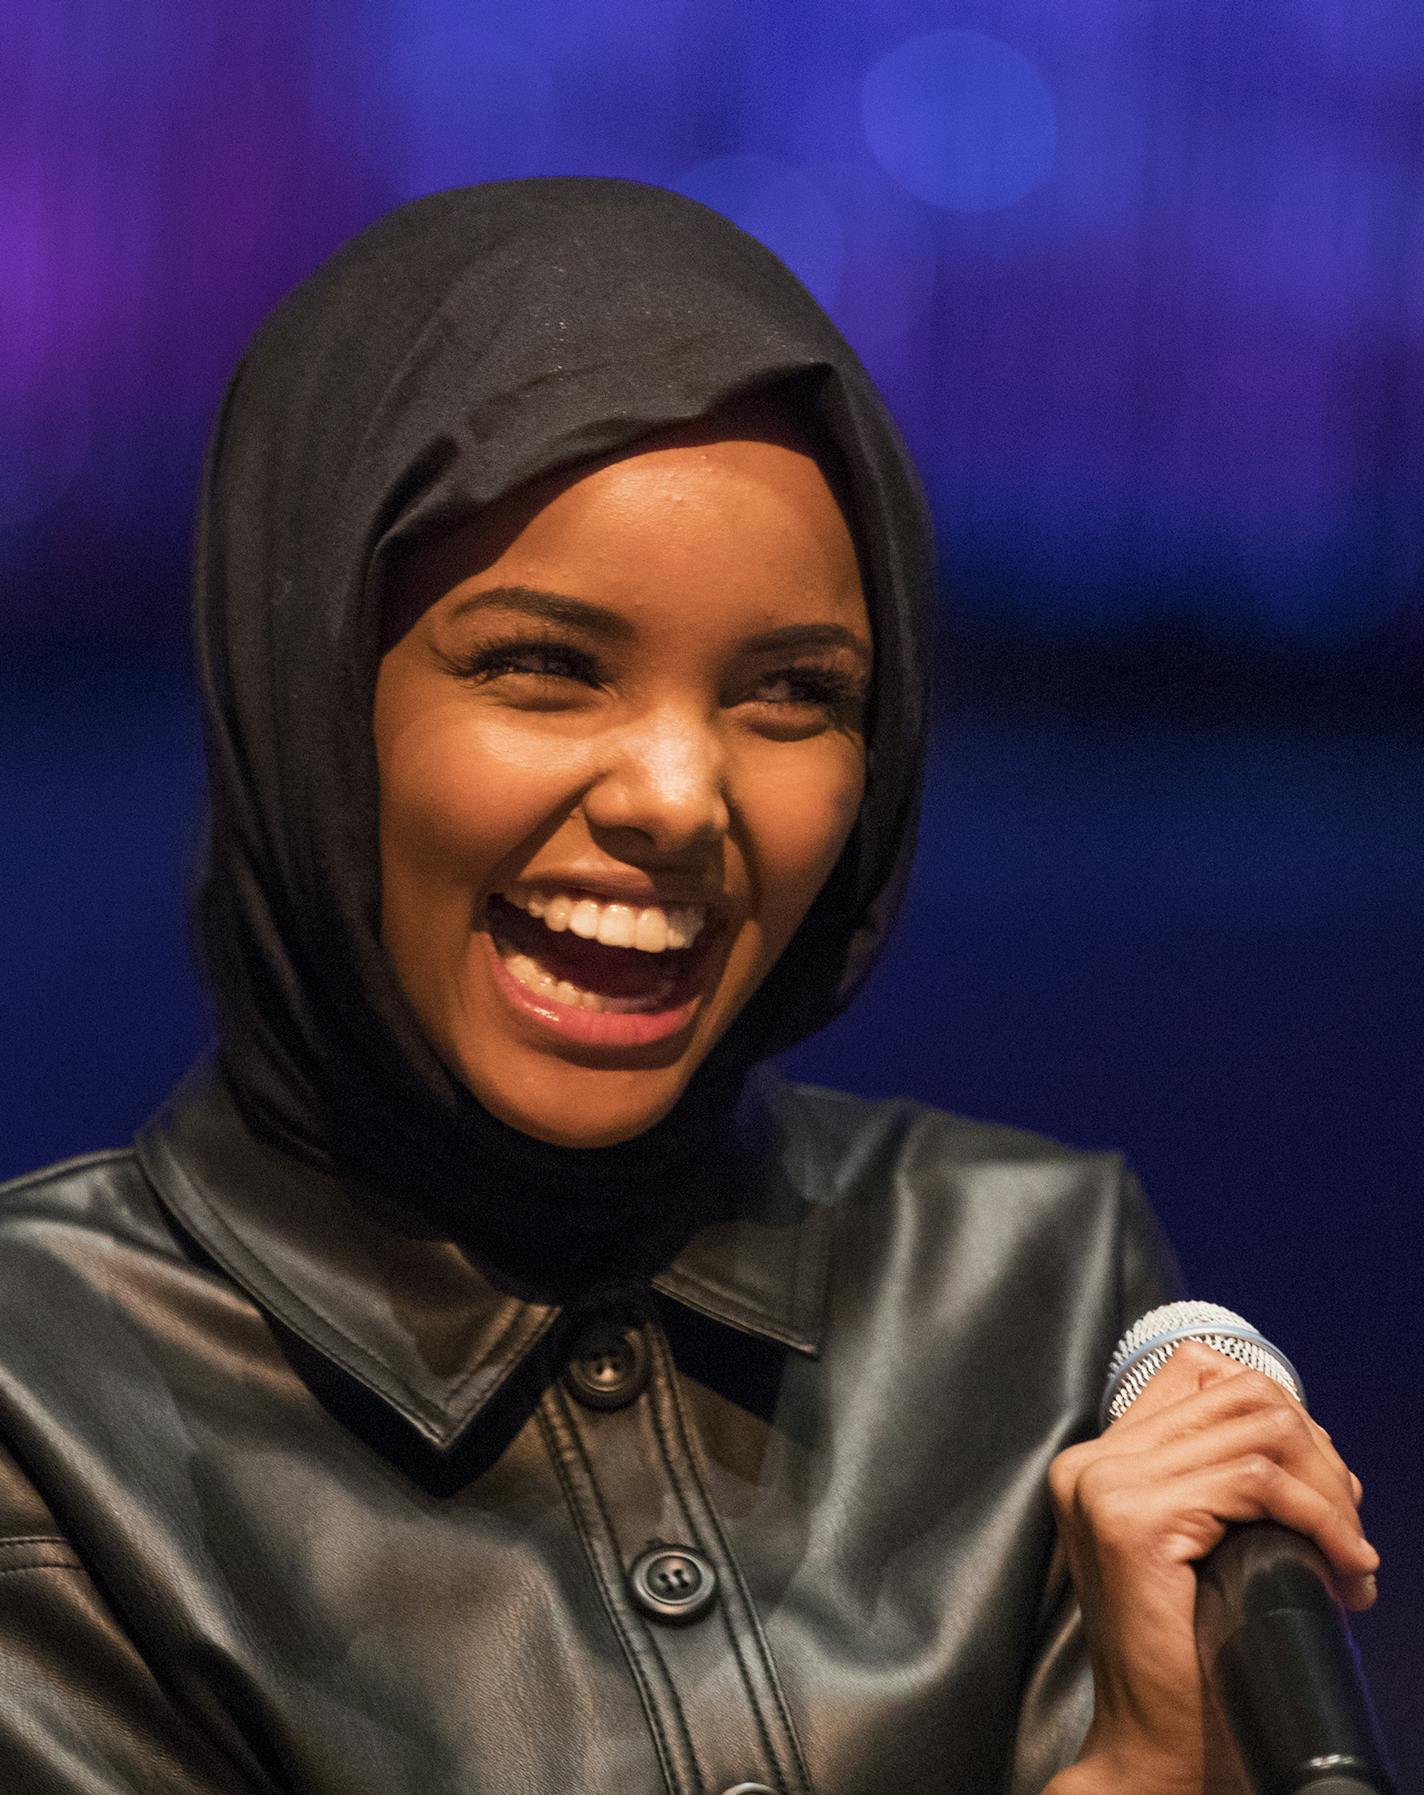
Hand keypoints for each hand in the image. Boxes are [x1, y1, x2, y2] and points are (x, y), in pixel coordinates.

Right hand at [1042, 1342, 1376, 1794]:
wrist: (1157, 1744)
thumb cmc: (1187, 1654)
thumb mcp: (1192, 1543)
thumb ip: (1210, 1476)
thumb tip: (1299, 1429)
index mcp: (1095, 1461)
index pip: (1198, 1368)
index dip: (1276, 1408)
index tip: (1318, 1483)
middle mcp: (1089, 1462)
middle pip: (1238, 1393)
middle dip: (1317, 1452)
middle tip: (1348, 1525)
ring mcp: (1106, 1487)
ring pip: (1255, 1432)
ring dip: (1328, 1490)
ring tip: (1350, 1551)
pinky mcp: (1135, 1522)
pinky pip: (1255, 1482)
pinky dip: (1320, 1518)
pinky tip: (1343, 1562)